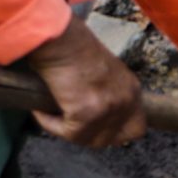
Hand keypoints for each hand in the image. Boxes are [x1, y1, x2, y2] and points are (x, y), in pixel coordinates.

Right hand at [19, 15, 144, 147]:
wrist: (61, 38)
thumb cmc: (74, 46)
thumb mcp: (103, 70)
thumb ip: (106, 91)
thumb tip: (94, 114)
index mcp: (132, 90)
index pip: (137, 128)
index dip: (117, 133)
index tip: (98, 129)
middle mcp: (126, 101)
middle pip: (115, 139)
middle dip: (92, 137)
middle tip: (71, 127)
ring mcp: (109, 109)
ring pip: (88, 139)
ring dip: (67, 131)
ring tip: (51, 114)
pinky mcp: (86, 115)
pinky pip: (66, 133)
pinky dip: (50, 124)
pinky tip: (41, 110)